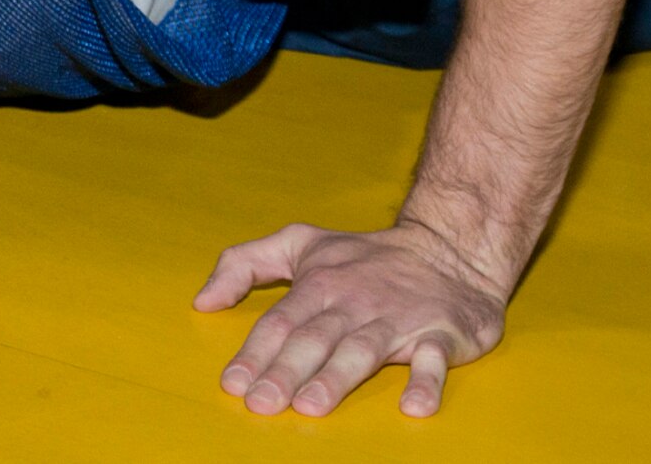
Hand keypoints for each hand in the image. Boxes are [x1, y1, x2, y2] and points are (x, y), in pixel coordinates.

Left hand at [194, 220, 507, 417]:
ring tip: (311, 405)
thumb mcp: (300, 243)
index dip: (256, 352)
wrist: (448, 248)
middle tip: (262, 403)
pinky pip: (433, 360)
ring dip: (337, 377)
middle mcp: (355, 302)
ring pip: (363, 350)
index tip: (234, 384)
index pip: (280, 321)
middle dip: (286, 371)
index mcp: (320, 284)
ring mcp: (399, 318)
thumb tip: (202, 301)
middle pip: (314, 339)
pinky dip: (426, 382)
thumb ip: (245, 263)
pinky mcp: (440, 333)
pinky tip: (413, 406)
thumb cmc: (364, 257)